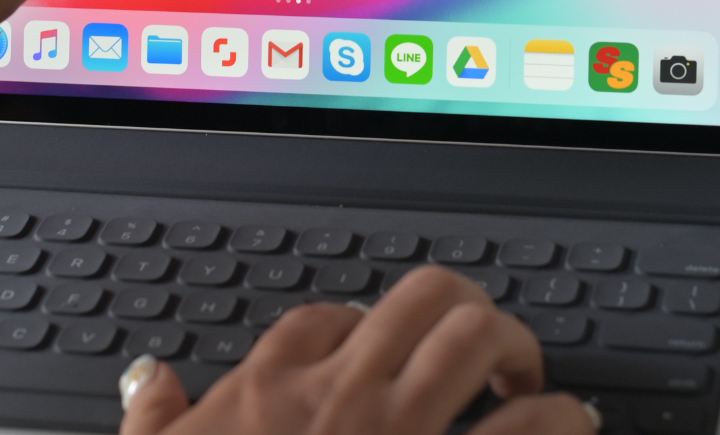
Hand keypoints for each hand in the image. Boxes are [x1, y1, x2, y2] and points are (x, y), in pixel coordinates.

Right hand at [119, 266, 597, 434]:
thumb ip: (153, 421)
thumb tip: (153, 383)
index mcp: (277, 383)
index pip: (341, 314)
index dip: (372, 330)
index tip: (383, 358)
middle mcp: (348, 393)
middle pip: (431, 298)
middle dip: (470, 313)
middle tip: (481, 350)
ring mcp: (407, 434)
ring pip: (485, 341)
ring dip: (522, 356)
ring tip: (530, 385)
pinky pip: (534, 427)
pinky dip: (562, 421)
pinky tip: (567, 430)